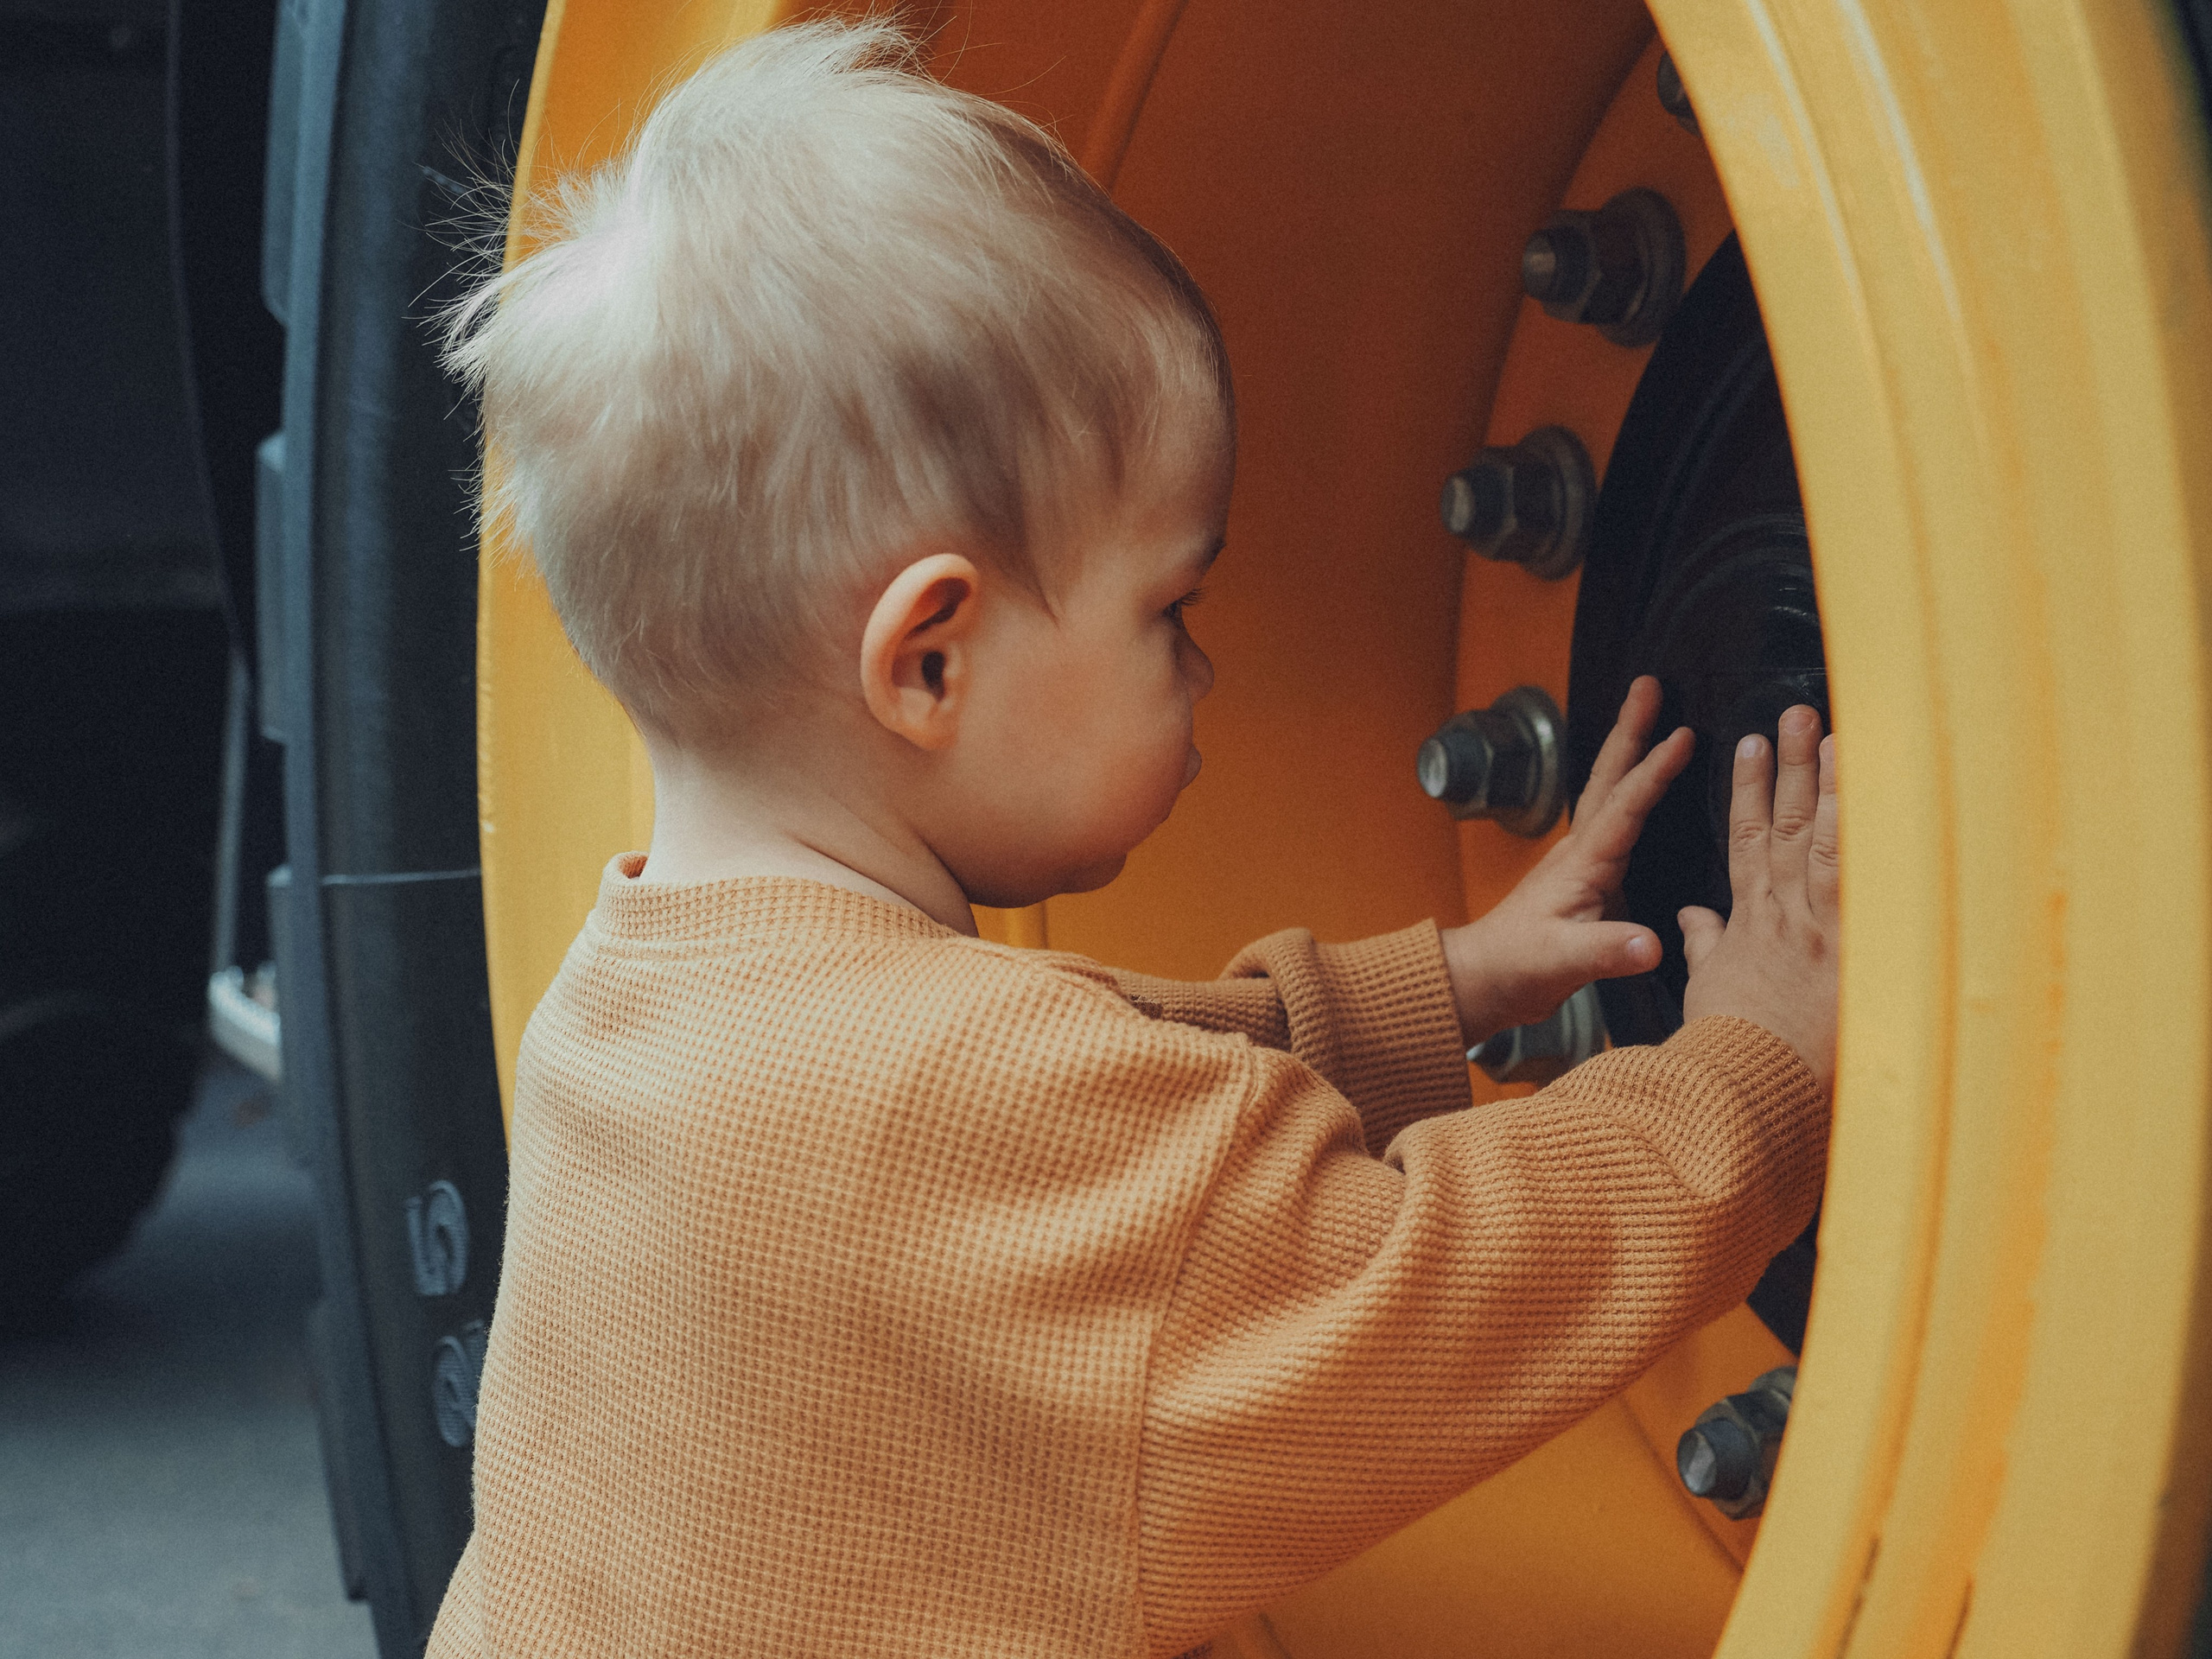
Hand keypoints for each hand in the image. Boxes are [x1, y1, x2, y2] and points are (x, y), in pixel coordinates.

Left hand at [1440, 676, 1693, 1044]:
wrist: (1483, 980)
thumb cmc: (1516, 968)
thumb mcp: (1563, 963)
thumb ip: (1606, 952)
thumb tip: (1649, 946)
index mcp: (1582, 864)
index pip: (1624, 807)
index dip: (1653, 771)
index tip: (1682, 736)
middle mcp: (1580, 852)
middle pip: (1608, 778)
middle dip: (1629, 730)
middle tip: (1648, 684)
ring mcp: (1579, 861)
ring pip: (1608, 792)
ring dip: (1628, 752)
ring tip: (1649, 716)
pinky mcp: (1582, 877)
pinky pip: (1612, 820)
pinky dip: (1628, 792)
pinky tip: (1640, 788)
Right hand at [1679, 706, 1838, 1090]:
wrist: (1747, 1079)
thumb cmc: (1728, 1043)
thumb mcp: (1706, 989)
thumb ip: (1706, 947)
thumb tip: (1691, 921)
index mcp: (1747, 921)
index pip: (1746, 840)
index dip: (1748, 789)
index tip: (1750, 747)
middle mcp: (1783, 912)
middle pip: (1786, 825)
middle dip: (1791, 767)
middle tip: (1796, 715)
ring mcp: (1818, 926)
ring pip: (1824, 841)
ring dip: (1832, 786)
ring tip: (1839, 737)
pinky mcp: (1850, 946)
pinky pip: (1863, 882)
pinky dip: (1870, 840)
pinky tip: (1884, 804)